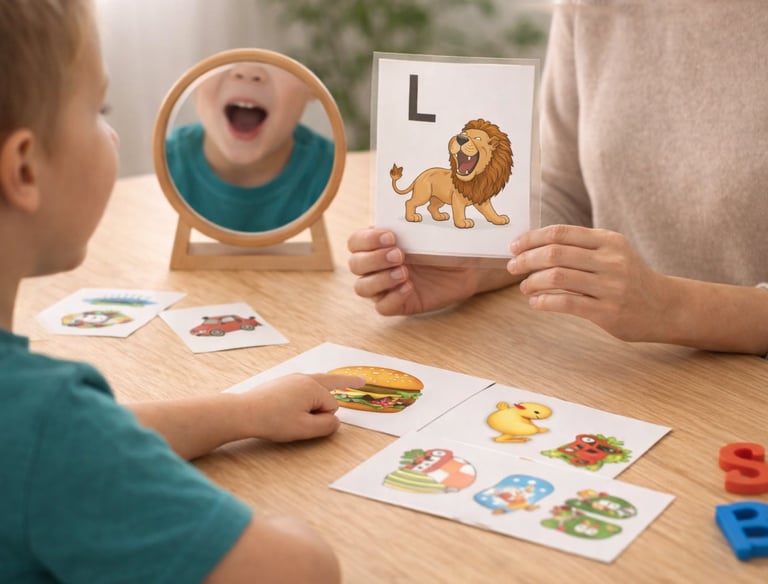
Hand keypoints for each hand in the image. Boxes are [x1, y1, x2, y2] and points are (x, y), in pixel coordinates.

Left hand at [235, 373, 364, 441]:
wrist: (243, 413)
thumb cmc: (274, 421)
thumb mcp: (305, 429)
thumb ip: (327, 425)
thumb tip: (336, 420)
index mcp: (313, 387)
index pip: (332, 405)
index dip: (324, 417)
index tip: (308, 423)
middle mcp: (305, 378)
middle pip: (331, 382)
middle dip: (346, 382)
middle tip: (361, 381)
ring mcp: (292, 378)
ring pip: (316, 385)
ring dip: (324, 391)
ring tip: (342, 382)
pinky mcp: (282, 383)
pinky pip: (304, 385)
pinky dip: (309, 392)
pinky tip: (308, 396)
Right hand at [347, 227, 514, 314]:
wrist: (467, 267)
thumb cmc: (445, 244)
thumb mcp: (431, 231)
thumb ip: (413, 224)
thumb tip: (406, 210)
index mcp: (379, 243)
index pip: (355, 242)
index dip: (367, 240)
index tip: (391, 236)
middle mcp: (377, 265)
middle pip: (355, 265)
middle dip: (374, 259)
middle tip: (399, 255)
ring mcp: (386, 286)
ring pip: (362, 288)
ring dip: (380, 279)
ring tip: (404, 272)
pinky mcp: (399, 304)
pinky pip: (382, 307)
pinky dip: (392, 298)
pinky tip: (409, 288)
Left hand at [508, 224, 671, 341]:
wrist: (666, 307)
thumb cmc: (630, 278)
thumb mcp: (612, 253)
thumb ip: (581, 247)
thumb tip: (535, 246)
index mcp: (608, 241)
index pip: (561, 233)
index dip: (532, 238)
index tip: (514, 246)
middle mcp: (611, 260)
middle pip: (555, 253)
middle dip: (526, 259)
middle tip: (512, 267)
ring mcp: (610, 286)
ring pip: (557, 277)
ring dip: (532, 282)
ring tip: (524, 287)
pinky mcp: (607, 312)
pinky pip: (566, 303)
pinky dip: (544, 302)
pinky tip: (536, 302)